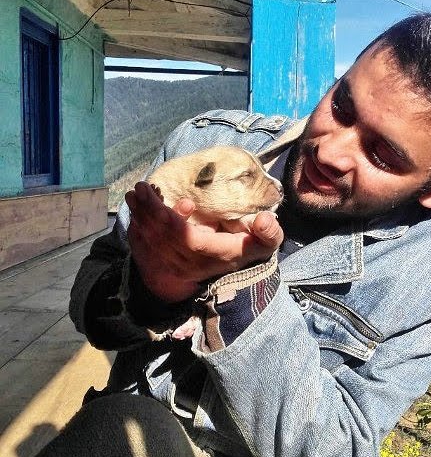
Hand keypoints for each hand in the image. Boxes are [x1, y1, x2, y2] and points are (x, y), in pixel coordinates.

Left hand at [125, 181, 282, 302]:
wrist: (234, 268)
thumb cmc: (250, 247)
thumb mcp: (265, 242)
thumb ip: (270, 232)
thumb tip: (264, 219)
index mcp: (216, 253)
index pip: (189, 240)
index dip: (172, 222)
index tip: (159, 199)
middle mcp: (194, 263)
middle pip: (165, 240)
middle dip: (149, 213)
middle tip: (141, 188)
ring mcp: (179, 267)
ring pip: (153, 244)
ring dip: (140, 218)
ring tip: (134, 194)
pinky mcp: (169, 266)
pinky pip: (149, 250)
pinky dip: (139, 230)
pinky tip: (135, 212)